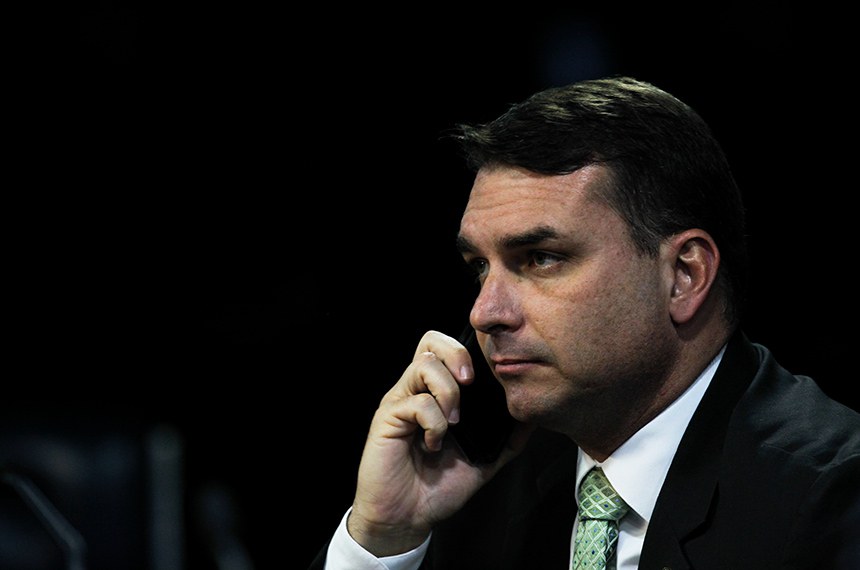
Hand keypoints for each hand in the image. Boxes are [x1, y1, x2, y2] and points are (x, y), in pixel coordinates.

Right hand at [346, 330, 532, 556]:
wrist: (408, 517)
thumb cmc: (438, 487)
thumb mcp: (484, 460)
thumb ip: (507, 438)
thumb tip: (533, 417)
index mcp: (437, 393)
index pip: (447, 347)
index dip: (468, 350)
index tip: (488, 376)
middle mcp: (417, 390)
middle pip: (430, 339)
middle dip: (457, 355)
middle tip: (470, 383)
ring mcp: (401, 401)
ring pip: (424, 364)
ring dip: (448, 391)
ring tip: (455, 422)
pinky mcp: (388, 418)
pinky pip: (416, 402)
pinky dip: (434, 422)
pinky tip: (434, 444)